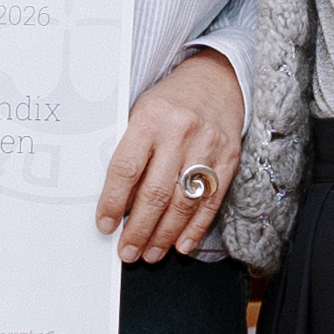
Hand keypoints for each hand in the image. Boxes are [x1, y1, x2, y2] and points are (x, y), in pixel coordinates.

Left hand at [94, 48, 246, 253]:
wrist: (218, 80)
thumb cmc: (171, 101)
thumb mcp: (141, 111)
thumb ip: (129, 148)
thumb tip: (114, 199)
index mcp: (151, 118)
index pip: (127, 168)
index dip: (113, 202)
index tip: (104, 225)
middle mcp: (181, 132)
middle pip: (156, 192)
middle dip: (138, 229)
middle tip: (127, 251)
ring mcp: (208, 147)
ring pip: (183, 202)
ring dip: (165, 234)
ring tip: (150, 253)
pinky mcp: (229, 159)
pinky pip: (211, 202)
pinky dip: (195, 227)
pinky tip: (181, 244)